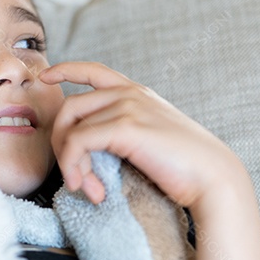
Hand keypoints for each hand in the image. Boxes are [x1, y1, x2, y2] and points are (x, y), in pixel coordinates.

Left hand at [39, 61, 242, 213]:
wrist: (213, 177)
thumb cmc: (186, 166)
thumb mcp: (152, 137)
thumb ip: (126, 130)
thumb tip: (93, 146)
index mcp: (137, 93)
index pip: (93, 70)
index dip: (66, 69)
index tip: (46, 76)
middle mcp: (129, 93)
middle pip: (69, 107)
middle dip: (62, 145)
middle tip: (76, 179)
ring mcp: (127, 107)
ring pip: (70, 127)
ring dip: (70, 163)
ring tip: (86, 188)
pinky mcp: (125, 127)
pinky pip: (78, 142)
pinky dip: (75, 167)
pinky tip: (90, 189)